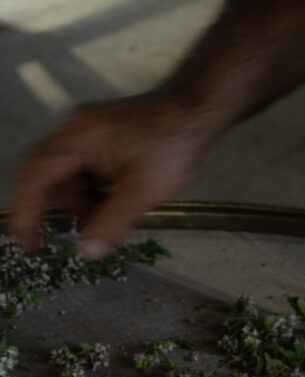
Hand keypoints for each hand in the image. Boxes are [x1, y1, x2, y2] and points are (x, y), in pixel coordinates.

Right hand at [9, 95, 205, 257]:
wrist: (193, 111)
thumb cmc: (172, 142)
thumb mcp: (141, 192)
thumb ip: (111, 224)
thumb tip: (88, 251)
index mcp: (77, 139)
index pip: (36, 177)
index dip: (26, 211)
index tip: (26, 240)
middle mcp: (74, 133)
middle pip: (51, 182)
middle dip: (69, 210)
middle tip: (79, 235)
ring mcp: (86, 137)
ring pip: (70, 183)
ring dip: (88, 205)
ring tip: (118, 212)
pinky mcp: (99, 143)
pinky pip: (86, 176)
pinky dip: (98, 195)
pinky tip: (121, 200)